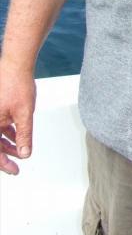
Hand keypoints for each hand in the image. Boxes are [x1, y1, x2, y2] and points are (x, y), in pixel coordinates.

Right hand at [0, 59, 35, 174]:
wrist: (15, 64)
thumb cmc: (17, 84)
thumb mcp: (24, 113)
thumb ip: (24, 135)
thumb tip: (25, 153)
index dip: (4, 164)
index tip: (14, 170)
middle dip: (5, 155)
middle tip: (16, 164)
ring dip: (7, 144)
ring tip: (20, 149)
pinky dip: (7, 132)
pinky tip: (18, 135)